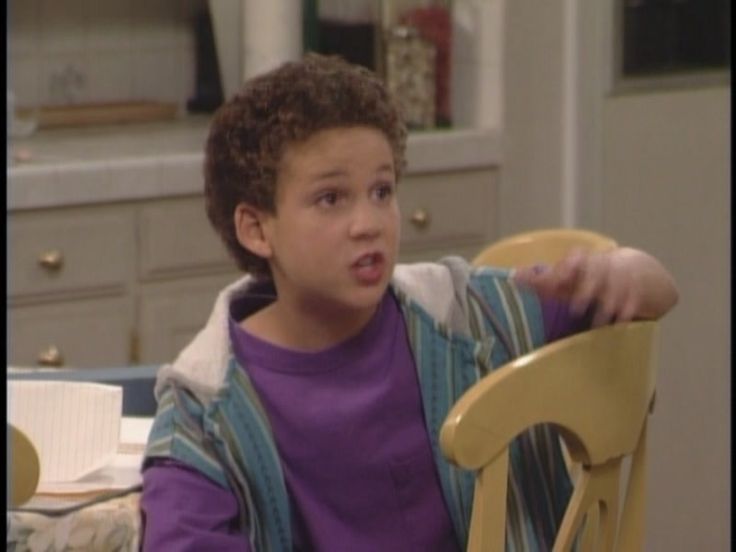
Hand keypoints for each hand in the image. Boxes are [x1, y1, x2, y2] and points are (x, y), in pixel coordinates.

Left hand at [512, 247, 678, 326]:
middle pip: (596, 273)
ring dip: (607, 305)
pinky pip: (633, 298)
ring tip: (599, 323)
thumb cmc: (585, 278)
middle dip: (587, 289)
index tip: (560, 279)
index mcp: (582, 260)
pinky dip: (628, 309)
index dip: (568, 267)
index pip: (575, 258)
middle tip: (576, 308)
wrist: (629, 270)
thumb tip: (512, 277)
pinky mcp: (635, 287)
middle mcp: (602, 264)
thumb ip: (541, 281)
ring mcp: (620, 275)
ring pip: (615, 288)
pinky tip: (621, 322)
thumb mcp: (564, 279)